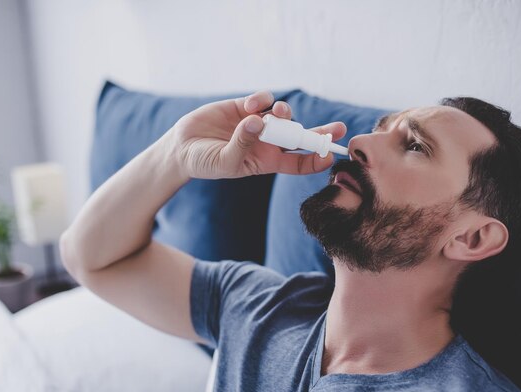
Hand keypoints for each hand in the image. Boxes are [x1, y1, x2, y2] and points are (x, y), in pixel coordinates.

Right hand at [168, 91, 346, 178]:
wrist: (182, 147)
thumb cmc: (205, 162)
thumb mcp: (225, 161)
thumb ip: (242, 144)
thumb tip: (258, 121)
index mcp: (268, 161)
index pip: (298, 162)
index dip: (316, 159)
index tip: (330, 155)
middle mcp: (268, 142)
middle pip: (301, 137)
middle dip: (320, 133)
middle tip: (338, 129)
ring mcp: (258, 122)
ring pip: (284, 115)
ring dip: (285, 113)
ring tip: (276, 115)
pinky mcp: (245, 106)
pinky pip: (264, 99)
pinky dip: (263, 99)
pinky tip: (251, 105)